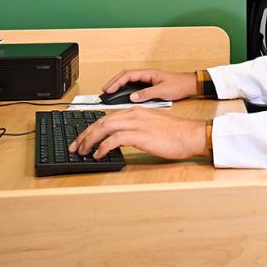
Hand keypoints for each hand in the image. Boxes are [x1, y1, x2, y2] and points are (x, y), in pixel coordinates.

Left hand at [68, 108, 208, 159]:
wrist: (190, 134)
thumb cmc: (176, 134)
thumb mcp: (153, 127)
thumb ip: (136, 129)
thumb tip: (121, 140)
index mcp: (137, 111)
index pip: (107, 117)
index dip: (92, 128)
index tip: (83, 139)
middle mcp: (134, 114)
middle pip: (101, 121)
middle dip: (85, 134)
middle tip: (76, 146)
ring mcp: (136, 124)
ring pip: (104, 128)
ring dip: (90, 140)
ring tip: (82, 151)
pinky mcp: (140, 135)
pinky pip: (114, 140)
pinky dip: (103, 147)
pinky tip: (98, 155)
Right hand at [101, 69, 198, 102]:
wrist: (190, 85)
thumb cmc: (179, 85)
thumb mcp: (162, 91)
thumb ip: (147, 94)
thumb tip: (133, 97)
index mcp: (148, 73)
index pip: (127, 75)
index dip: (116, 82)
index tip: (108, 90)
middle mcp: (147, 75)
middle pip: (125, 76)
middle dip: (113, 83)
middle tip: (104, 91)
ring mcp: (148, 79)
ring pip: (129, 81)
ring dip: (119, 86)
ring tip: (110, 94)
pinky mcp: (150, 85)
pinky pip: (134, 85)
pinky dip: (126, 89)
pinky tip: (123, 96)